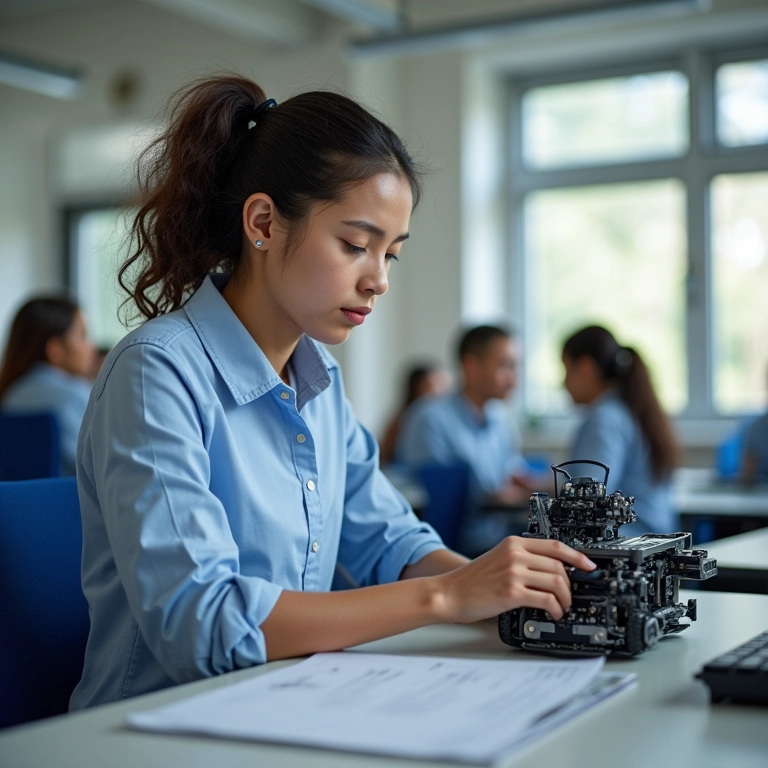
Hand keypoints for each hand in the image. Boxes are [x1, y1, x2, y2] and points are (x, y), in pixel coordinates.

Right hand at [434, 536, 595, 623]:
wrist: (449, 593)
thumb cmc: (471, 581)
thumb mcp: (497, 558)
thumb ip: (520, 558)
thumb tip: (551, 570)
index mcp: (513, 543)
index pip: (555, 545)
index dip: (577, 556)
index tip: (589, 565)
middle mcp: (515, 554)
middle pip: (559, 566)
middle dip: (570, 585)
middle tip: (569, 597)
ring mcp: (514, 572)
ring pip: (557, 582)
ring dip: (565, 599)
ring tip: (561, 608)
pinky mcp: (512, 592)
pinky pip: (547, 599)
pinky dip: (556, 608)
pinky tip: (553, 613)